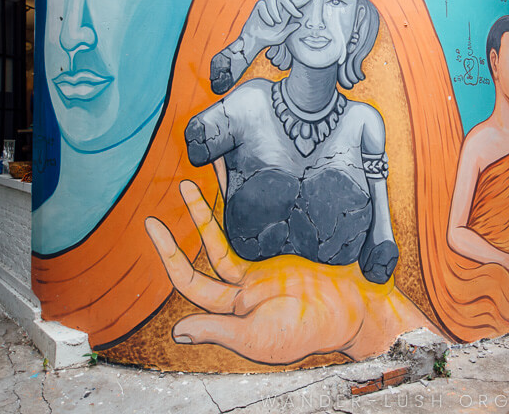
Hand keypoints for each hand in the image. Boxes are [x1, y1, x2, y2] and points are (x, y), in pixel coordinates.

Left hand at [145, 180, 426, 363]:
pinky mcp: (294, 246)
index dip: (169, 254)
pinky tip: (251, 181)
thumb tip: (176, 332)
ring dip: (226, 203)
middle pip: (212, 246)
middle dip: (197, 215)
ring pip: (242, 228)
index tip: (153, 223)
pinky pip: (270, 220)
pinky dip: (258, 202)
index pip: (191, 279)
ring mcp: (272, 263)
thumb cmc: (307, 334)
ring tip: (216, 169)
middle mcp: (249, 282)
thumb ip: (220, 331)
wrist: (356, 314)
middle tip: (182, 183)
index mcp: (235, 304)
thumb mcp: (258, 339)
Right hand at [240, 0, 322, 56]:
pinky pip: (263, 5)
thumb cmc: (268, 38)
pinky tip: (267, 23)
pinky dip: (266, 15)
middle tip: (286, 20)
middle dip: (289, 7)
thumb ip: (289, 31)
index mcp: (287, 12)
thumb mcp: (281, 37)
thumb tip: (297, 24)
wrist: (254, 39)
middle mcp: (279, 6)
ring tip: (274, 24)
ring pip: (273, 0)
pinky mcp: (259, 5)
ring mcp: (268, 5)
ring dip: (274, 13)